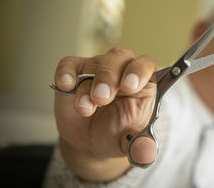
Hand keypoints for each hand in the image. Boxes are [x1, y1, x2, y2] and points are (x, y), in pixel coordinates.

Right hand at [53, 47, 158, 180]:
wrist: (90, 141)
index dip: (140, 71)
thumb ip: (140, 146)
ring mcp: (98, 69)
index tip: (130, 86)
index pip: (147, 65)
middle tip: (101, 98)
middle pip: (119, 59)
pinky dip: (66, 72)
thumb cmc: (115, 134)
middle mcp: (122, 70)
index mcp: (143, 83)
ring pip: (95, 64)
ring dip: (87, 86)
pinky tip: (66, 85)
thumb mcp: (129, 143)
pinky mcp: (75, 73)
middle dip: (109, 78)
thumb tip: (145, 153)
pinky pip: (69, 64)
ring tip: (85, 109)